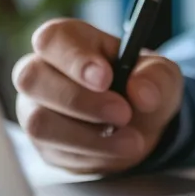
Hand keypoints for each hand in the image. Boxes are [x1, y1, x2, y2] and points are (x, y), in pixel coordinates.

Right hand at [14, 19, 183, 172]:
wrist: (140, 124)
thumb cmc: (141, 86)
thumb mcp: (161, 75)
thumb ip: (155, 78)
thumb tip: (141, 92)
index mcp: (66, 40)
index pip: (52, 39)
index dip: (74, 59)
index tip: (105, 78)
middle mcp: (40, 71)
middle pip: (33, 79)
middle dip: (81, 101)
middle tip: (123, 113)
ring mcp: (35, 108)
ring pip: (39, 122)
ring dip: (89, 137)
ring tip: (131, 140)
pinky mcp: (42, 143)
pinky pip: (55, 152)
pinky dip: (93, 155)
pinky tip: (117, 150)